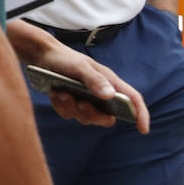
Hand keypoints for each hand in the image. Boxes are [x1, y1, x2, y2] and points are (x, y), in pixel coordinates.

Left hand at [32, 40, 149, 133]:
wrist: (41, 55)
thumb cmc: (64, 58)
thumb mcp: (80, 67)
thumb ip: (95, 80)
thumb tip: (111, 96)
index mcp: (109, 82)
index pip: (132, 99)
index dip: (140, 115)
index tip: (143, 129)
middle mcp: (100, 93)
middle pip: (107, 117)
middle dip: (93, 115)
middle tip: (81, 103)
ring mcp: (85, 99)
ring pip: (86, 118)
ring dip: (72, 108)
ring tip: (61, 92)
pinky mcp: (70, 102)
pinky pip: (69, 114)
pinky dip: (61, 106)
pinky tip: (55, 92)